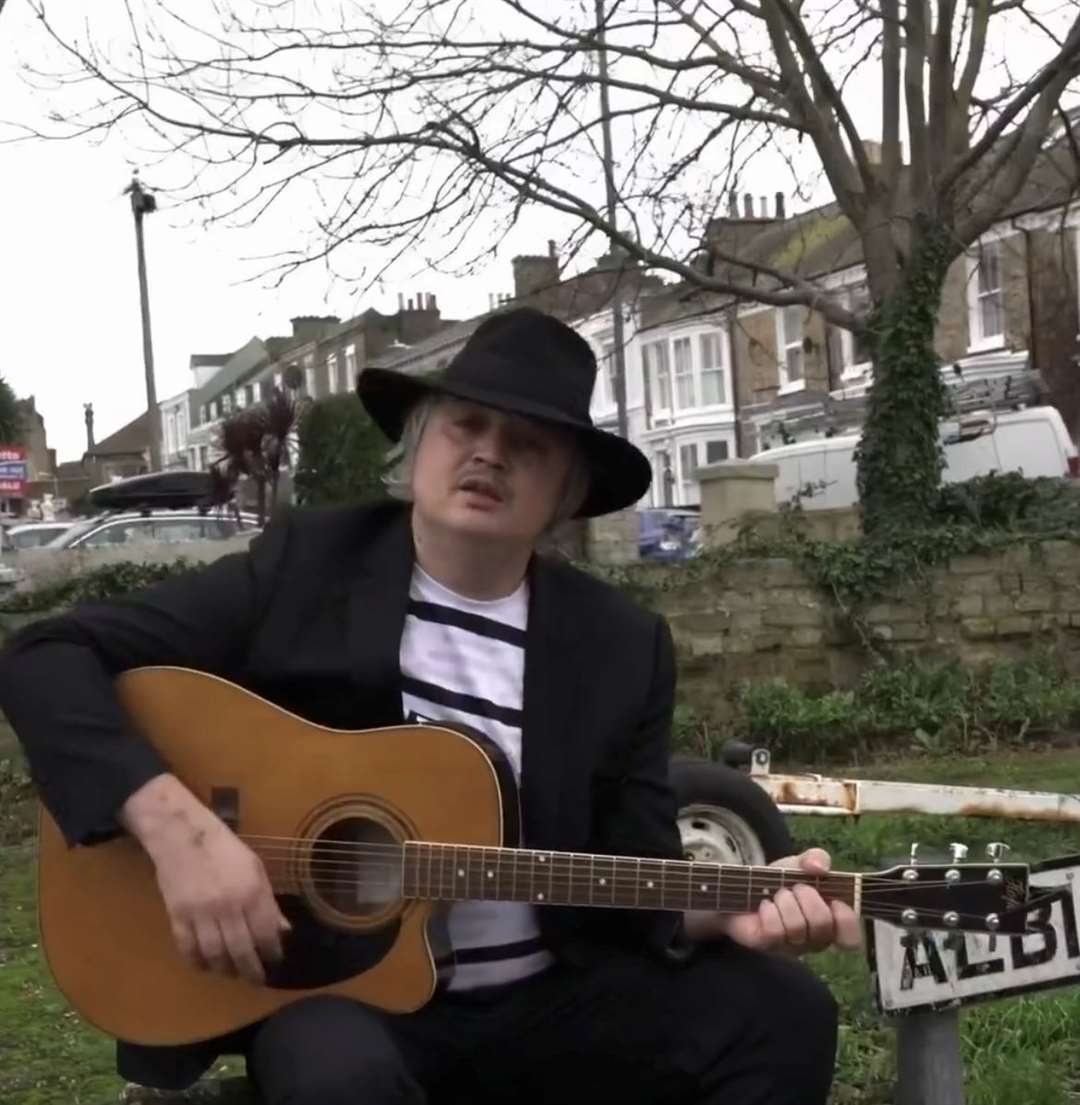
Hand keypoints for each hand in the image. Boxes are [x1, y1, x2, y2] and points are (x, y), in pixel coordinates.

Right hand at [122, 775, 290, 984]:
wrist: (183, 836)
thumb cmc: (226, 850)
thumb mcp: (256, 869)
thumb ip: (268, 901)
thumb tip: (283, 930)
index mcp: (252, 891)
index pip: (266, 933)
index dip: (272, 952)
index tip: (275, 961)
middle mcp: (228, 906)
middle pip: (241, 951)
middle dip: (252, 971)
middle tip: (257, 980)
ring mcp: (201, 913)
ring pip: (215, 955)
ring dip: (226, 970)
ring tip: (233, 973)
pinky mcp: (177, 917)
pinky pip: (188, 949)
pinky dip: (198, 962)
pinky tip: (207, 965)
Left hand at [714, 848, 861, 954]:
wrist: (744, 886)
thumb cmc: (780, 879)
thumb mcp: (801, 863)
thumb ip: (816, 858)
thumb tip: (819, 867)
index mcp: (831, 922)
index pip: (851, 939)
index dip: (846, 919)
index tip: (834, 900)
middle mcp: (815, 939)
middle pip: (822, 925)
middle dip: (806, 896)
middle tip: (794, 888)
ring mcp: (792, 946)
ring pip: (797, 927)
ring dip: (784, 901)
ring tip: (777, 895)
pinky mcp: (769, 945)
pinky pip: (775, 930)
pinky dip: (768, 910)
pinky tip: (764, 906)